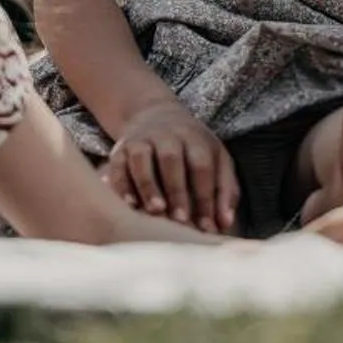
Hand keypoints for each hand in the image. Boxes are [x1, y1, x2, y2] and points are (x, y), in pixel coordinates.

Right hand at [105, 97, 237, 233]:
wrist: (154, 116)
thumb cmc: (192, 149)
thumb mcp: (216, 159)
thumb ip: (225, 190)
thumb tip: (224, 223)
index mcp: (194, 138)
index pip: (202, 165)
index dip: (205, 196)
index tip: (206, 226)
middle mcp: (166, 135)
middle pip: (171, 159)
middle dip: (177, 190)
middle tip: (181, 220)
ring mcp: (141, 140)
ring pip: (141, 159)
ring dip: (148, 185)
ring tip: (156, 211)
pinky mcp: (120, 149)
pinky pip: (118, 165)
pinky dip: (122, 185)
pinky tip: (129, 204)